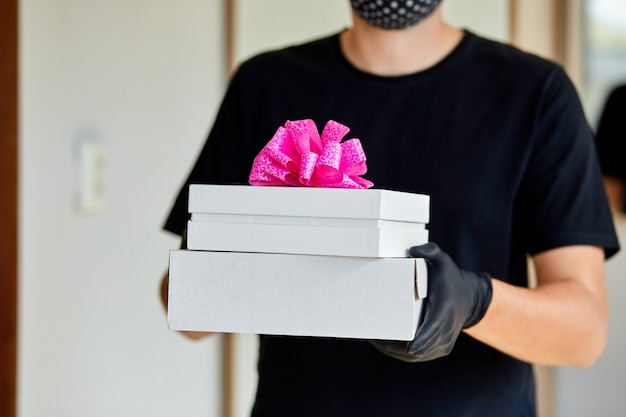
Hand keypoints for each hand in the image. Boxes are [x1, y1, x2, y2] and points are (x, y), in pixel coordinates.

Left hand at [370, 242, 492, 361]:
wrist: (469, 298)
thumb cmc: (449, 277)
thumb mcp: (442, 259)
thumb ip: (429, 251)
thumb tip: (411, 250)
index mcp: (445, 308)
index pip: (434, 326)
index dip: (422, 338)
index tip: (411, 346)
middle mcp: (447, 329)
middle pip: (420, 345)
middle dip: (395, 344)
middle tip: (370, 337)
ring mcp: (445, 342)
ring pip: (418, 355)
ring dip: (395, 351)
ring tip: (373, 340)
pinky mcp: (441, 349)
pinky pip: (420, 356)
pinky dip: (401, 353)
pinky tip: (385, 346)